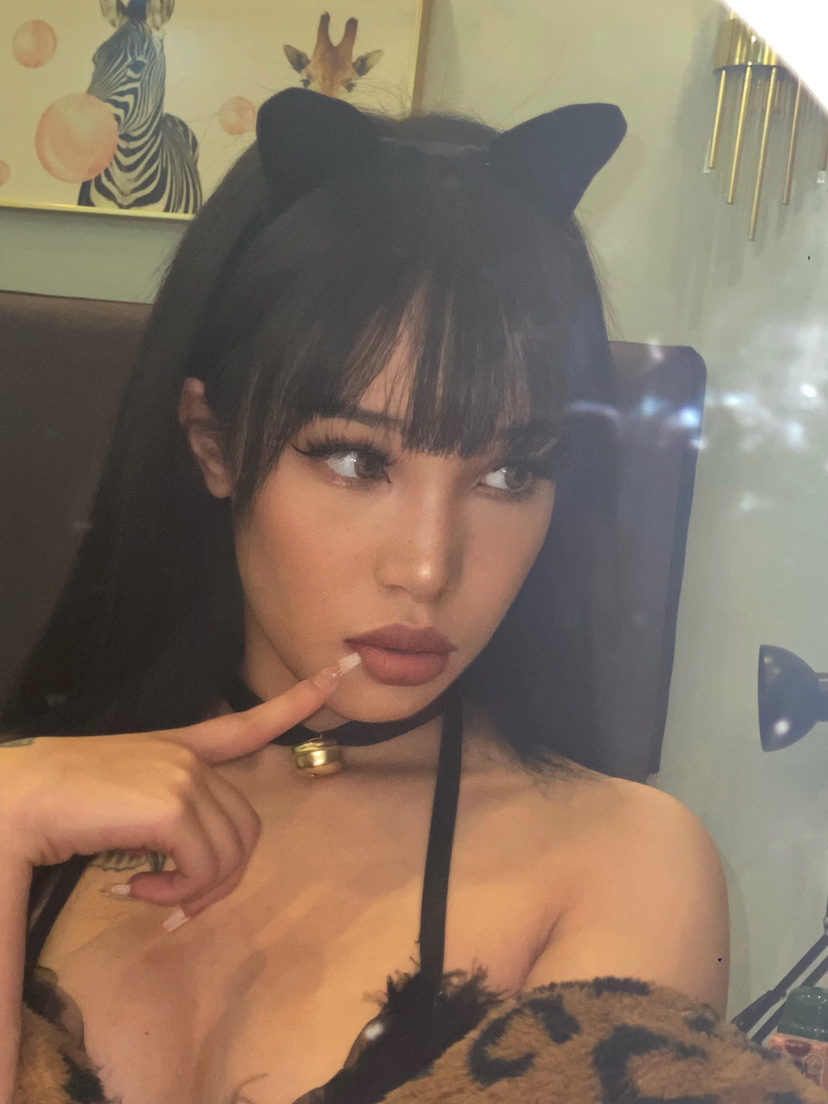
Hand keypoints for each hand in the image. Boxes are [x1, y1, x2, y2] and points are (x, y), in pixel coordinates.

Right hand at [0, 658, 358, 919]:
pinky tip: (137, 892)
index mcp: (178, 748)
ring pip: (229, 853)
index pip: (249, 723)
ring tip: (148, 895)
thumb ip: (167, 831)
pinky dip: (178, 894)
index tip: (336, 673)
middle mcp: (187, 756)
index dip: (297, 700)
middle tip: (174, 901)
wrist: (7, 800)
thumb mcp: (122, 807)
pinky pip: (205, 866)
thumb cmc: (53, 808)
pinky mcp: (170, 802)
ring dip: (193, 891)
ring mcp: (182, 775)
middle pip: (246, 829)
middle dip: (218, 878)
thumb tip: (189, 886)